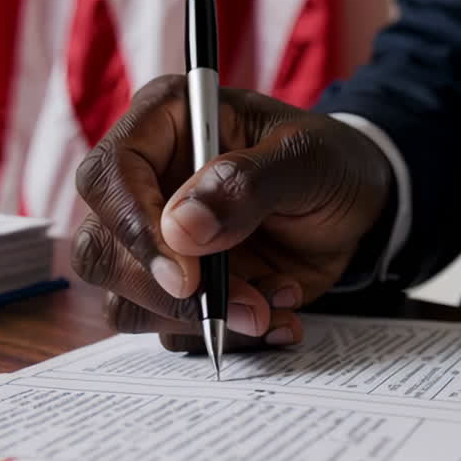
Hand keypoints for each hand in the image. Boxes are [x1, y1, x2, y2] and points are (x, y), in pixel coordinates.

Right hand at [72, 74, 392, 350]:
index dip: (133, 229)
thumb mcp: (306, 158)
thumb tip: (180, 227)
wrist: (360, 206)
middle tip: (245, 305)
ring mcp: (157, 241)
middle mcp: (146, 183)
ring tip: (275, 303)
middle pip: (100, 251)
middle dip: (168, 294)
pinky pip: (173, 331)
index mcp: (162, 124)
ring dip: (201, 320)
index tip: (185, 276)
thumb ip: (245, 183)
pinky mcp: (180, 287)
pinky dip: (228, 335)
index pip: (108, 177)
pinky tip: (279, 314)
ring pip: (127, 301)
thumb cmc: (329, 161)